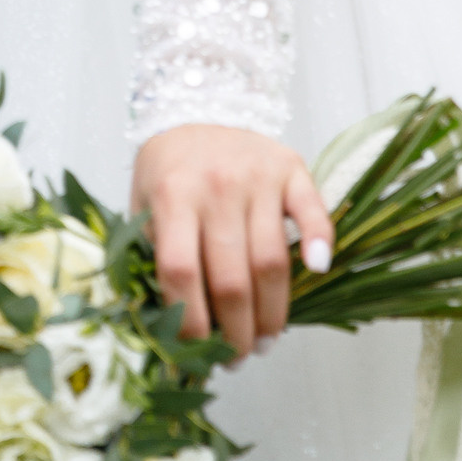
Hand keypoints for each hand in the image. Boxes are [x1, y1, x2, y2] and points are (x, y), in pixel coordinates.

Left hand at [130, 123, 334, 361]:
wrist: (197, 104)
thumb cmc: (168, 170)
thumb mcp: (144, 207)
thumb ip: (151, 257)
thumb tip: (164, 330)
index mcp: (172, 196)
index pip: (181, 273)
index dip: (192, 325)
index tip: (199, 353)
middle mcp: (216, 185)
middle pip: (231, 279)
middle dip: (236, 333)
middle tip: (238, 356)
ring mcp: (256, 174)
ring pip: (270, 261)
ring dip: (271, 313)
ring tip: (266, 339)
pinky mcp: (290, 166)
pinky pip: (311, 211)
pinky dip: (318, 241)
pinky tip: (317, 272)